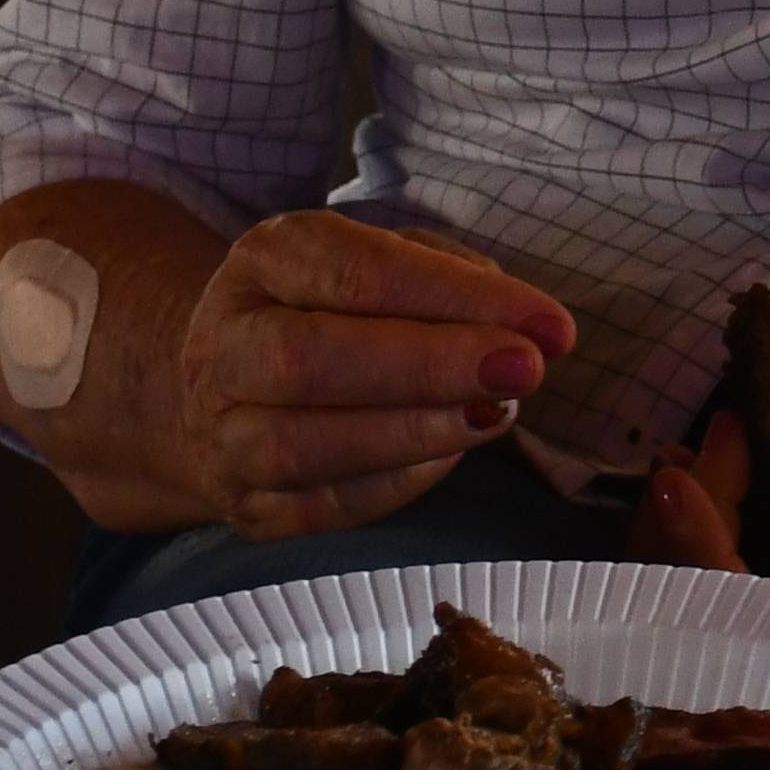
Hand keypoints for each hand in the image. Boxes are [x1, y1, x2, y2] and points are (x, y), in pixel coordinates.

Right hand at [169, 214, 575, 540]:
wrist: (235, 382)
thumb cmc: (335, 309)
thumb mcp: (382, 262)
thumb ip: (449, 279)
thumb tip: (523, 326)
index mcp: (264, 261)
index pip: (357, 272)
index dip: (456, 298)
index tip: (547, 323)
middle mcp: (225, 345)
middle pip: (307, 359)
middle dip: (429, 367)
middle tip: (524, 370)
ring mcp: (222, 433)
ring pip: (300, 444)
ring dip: (414, 433)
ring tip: (495, 415)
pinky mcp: (245, 505)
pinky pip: (320, 508)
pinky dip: (396, 483)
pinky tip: (450, 453)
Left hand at [628, 396, 769, 647]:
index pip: (723, 596)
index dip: (693, 527)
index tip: (695, 452)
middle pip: (687, 601)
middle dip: (681, 516)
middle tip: (714, 435)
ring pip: (696, 606)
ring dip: (691, 531)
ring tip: (710, 458)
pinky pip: (728, 605)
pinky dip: (714, 550)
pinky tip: (724, 504)